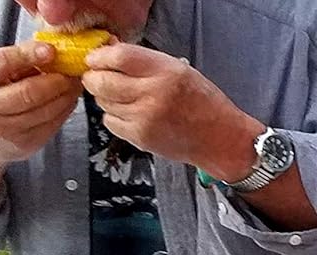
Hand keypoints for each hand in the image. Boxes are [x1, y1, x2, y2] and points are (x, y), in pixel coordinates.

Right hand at [0, 41, 81, 168]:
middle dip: (56, 81)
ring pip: (45, 111)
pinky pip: (52, 125)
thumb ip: (17, 63)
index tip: (50, 50)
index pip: (4, 63)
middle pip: (30, 92)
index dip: (28, 55)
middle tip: (71, 72)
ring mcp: (10, 128)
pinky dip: (65, 110)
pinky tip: (68, 99)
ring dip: (66, 96)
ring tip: (74, 85)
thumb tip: (47, 53)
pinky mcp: (26, 143)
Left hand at [81, 43, 261, 181]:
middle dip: (94, 77)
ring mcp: (145, 119)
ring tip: (126, 99)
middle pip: (102, 81)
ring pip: (103, 102)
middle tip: (98, 77)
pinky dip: (114, 117)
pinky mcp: (141, 138)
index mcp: (165, 72)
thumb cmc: (204, 104)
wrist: (222, 140)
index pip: (116, 57)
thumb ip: (144, 61)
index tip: (95, 58)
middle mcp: (153, 95)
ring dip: (107, 98)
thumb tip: (107, 53)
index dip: (99, 56)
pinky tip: (131, 115)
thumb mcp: (179, 70)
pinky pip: (110, 122)